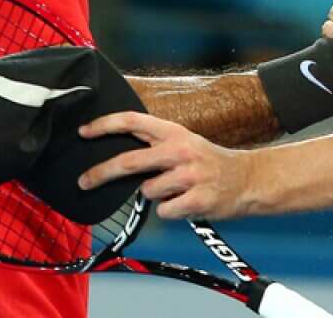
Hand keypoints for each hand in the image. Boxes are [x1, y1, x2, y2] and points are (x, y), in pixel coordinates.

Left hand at [77, 112, 251, 220]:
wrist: (248, 180)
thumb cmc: (210, 163)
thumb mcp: (185, 142)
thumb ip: (156, 145)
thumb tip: (117, 154)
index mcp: (175, 133)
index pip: (132, 121)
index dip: (105, 125)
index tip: (84, 132)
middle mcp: (180, 151)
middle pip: (129, 161)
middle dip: (101, 173)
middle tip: (84, 181)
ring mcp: (189, 176)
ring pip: (148, 191)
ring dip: (156, 195)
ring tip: (177, 190)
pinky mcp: (197, 200)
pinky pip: (164, 211)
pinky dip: (171, 211)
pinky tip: (187, 203)